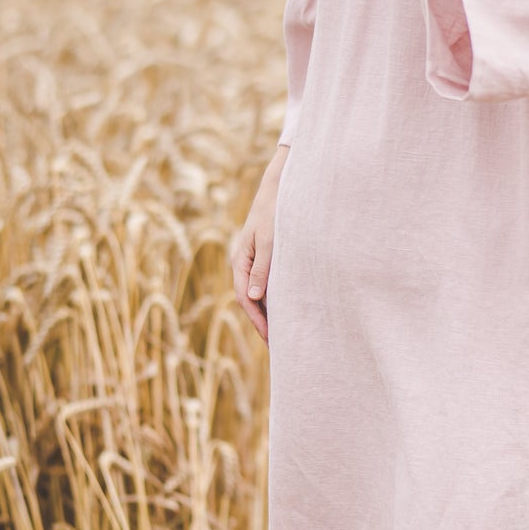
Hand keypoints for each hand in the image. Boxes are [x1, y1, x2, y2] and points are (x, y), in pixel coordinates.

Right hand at [231, 148, 286, 343]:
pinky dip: (275, 296)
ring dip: (269, 310)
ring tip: (284, 331)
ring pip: (259, 291)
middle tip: (279, 344)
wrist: (281, 185)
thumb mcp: (270, 241)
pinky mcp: (266, 255)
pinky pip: (268, 281)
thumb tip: (255, 297)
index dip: (258, 320)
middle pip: (251, 299)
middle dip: (263, 322)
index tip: (271, 338)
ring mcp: (255, 259)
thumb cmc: (275, 210)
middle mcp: (245, 262)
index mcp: (241, 260)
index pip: (246, 298)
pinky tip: (288, 306)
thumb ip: (263, 268)